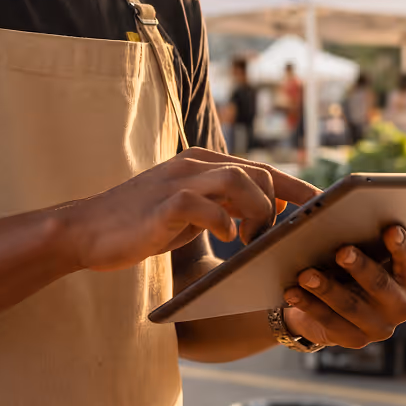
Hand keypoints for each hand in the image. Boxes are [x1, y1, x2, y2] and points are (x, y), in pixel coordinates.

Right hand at [57, 148, 318, 271]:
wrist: (86, 230)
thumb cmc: (140, 225)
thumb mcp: (188, 211)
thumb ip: (220, 206)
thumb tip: (258, 218)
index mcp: (203, 163)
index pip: (261, 168)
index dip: (293, 187)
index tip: (319, 206)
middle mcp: (195, 164)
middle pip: (257, 172)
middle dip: (277, 206)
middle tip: (273, 239)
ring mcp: (179, 179)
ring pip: (239, 179)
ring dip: (255, 212)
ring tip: (250, 242)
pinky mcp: (163, 203)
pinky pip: (205, 204)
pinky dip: (223, 222)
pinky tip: (225, 240)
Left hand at [282, 225, 405, 348]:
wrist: (334, 303)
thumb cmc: (352, 265)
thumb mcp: (363, 251)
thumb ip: (363, 239)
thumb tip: (344, 217)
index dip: (401, 245)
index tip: (391, 229)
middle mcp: (400, 305)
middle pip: (380, 284)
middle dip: (360, 267)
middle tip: (342, 251)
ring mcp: (379, 327)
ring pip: (351, 305)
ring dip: (326, 288)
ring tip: (306, 274)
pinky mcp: (355, 340)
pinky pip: (329, 322)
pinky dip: (309, 305)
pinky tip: (293, 292)